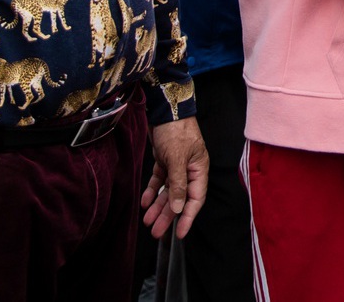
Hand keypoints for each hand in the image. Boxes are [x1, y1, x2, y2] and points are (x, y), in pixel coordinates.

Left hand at [143, 116, 208, 238]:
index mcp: (198, 170)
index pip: (195, 199)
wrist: (165, 109)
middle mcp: (189, 171)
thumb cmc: (176, 131)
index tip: (180, 234)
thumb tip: (180, 208)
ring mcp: (177, 166)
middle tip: (156, 232)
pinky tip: (144, 202)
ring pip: (168, 192)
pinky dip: (152, 191)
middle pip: (179, 199)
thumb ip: (178, 183)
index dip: (188, 218)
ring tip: (147, 222)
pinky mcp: (165, 161)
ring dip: (158, 207)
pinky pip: (159, 181)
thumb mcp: (177, 158)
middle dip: (168, 216)